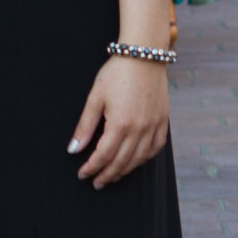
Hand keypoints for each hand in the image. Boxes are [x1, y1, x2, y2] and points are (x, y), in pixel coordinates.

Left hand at [67, 57, 168, 188]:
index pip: (104, 155)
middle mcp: (139, 128)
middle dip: (107, 175)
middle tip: (96, 183)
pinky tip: (135, 161)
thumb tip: (74, 149)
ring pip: (139, 158)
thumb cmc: (116, 73)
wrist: (144, 55)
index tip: (82, 174)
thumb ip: (85, 126)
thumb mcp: (95, 98)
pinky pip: (156, 147)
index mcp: (120, 123)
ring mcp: (154, 125)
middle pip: (122, 162)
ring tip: (112, 176)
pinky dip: (145, 158)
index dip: (92, 168)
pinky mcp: (163, 120)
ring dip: (125, 171)